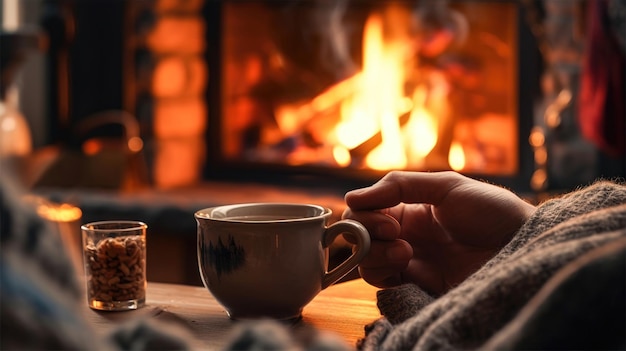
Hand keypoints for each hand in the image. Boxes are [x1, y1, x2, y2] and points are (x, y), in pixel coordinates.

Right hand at [342, 171, 535, 294]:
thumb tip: (351, 198)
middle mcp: (403, 234)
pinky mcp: (415, 286)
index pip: (364, 210)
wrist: (522, 248)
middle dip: (367, 233)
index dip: (366, 214)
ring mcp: (408, 261)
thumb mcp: (447, 186)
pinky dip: (381, 274)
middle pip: (358, 235)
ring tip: (406, 253)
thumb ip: (400, 186)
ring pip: (365, 260)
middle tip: (397, 234)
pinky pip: (380, 284)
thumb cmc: (492, 211)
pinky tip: (406, 265)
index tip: (390, 219)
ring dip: (376, 254)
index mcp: (408, 208)